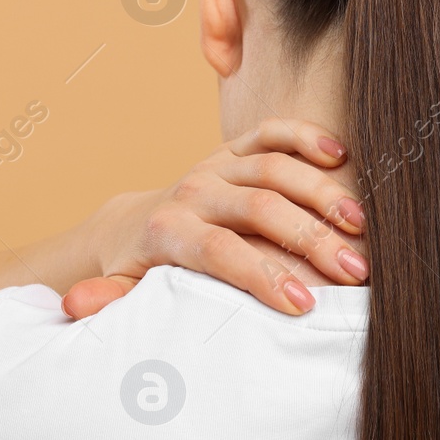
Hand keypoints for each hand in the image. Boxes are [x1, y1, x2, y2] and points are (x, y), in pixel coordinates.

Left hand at [61, 118, 366, 318]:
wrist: (133, 226)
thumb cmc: (141, 273)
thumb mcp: (122, 293)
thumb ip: (109, 301)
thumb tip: (76, 305)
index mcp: (167, 230)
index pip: (221, 252)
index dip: (261, 277)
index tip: (302, 307)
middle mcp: (193, 189)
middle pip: (259, 207)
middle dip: (309, 240)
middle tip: (355, 271)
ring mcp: (215, 164)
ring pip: (275, 167)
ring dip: (323, 195)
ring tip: (362, 227)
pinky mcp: (234, 149)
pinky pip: (274, 132)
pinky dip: (308, 138)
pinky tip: (345, 158)